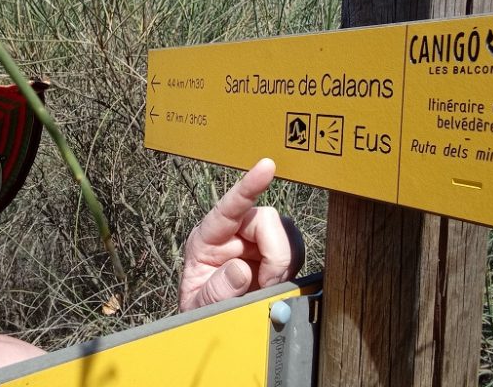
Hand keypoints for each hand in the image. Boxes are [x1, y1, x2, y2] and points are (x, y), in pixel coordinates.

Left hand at [178, 158, 304, 311]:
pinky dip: (291, 266)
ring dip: (284, 261)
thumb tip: (239, 269)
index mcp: (207, 238)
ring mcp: (254, 241)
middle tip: (267, 284)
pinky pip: (294, 248)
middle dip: (275, 253)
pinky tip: (274, 283)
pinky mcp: (273, 253)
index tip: (267, 166)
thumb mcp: (198, 306)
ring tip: (267, 286)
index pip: (229, 206)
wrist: (211, 326)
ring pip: (285, 232)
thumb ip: (216, 291)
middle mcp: (232, 232)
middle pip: (267, 220)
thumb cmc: (198, 311)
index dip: (249, 185)